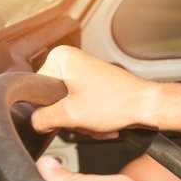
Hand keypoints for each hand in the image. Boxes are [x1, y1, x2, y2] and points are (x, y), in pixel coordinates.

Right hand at [31, 46, 155, 136]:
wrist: (148, 107)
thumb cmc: (120, 102)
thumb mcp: (70, 115)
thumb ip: (41, 118)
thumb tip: (33, 121)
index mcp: (61, 58)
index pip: (37, 91)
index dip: (51, 110)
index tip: (68, 113)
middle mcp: (72, 61)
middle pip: (54, 101)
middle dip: (71, 118)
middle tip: (86, 119)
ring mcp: (85, 73)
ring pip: (69, 108)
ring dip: (83, 122)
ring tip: (99, 121)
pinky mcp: (95, 86)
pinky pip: (83, 108)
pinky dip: (92, 120)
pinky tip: (105, 122)